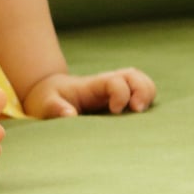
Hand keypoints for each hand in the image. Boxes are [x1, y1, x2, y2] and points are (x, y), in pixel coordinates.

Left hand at [23, 67, 154, 117]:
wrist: (50, 96)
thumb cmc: (49, 100)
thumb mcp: (45, 104)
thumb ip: (55, 108)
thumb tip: (70, 115)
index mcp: (92, 85)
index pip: (115, 81)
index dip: (120, 93)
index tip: (114, 110)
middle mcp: (108, 85)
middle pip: (134, 75)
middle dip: (143, 90)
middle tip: (137, 110)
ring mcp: (117, 91)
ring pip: (142, 82)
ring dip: (148, 94)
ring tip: (141, 112)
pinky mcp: (121, 101)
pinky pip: (141, 95)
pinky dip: (147, 102)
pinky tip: (141, 118)